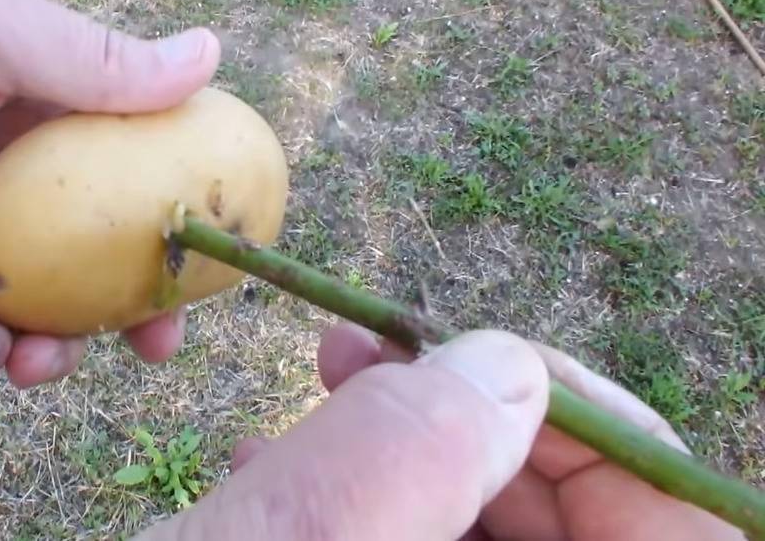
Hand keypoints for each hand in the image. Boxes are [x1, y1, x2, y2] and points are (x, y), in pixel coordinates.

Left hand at [0, 0, 219, 387]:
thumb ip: (89, 60)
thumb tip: (209, 56)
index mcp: (47, 97)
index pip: (139, 157)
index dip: (183, 206)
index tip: (220, 255)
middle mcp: (16, 163)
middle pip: (99, 243)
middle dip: (133, 299)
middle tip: (159, 345)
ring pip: (37, 296)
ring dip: (58, 341)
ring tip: (51, 361)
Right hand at [138, 327, 744, 539]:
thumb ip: (392, 471)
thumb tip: (503, 369)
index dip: (601, 434)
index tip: (486, 355)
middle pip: (576, 537)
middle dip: (480, 424)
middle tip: (367, 357)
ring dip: (412, 456)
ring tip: (314, 397)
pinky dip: (365, 506)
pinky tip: (276, 468)